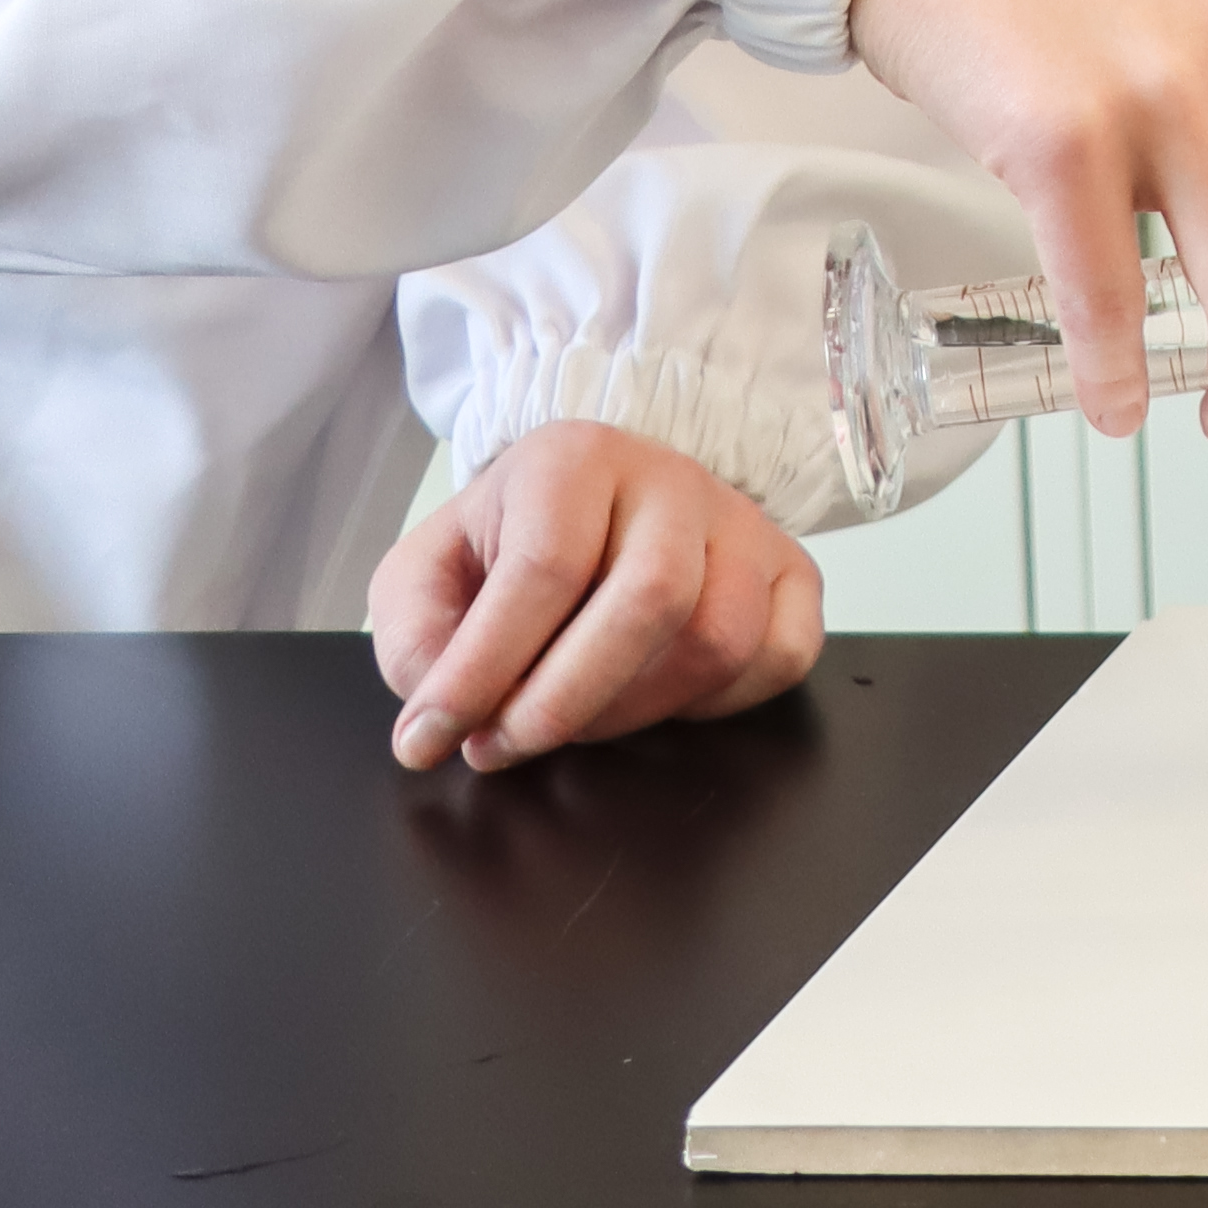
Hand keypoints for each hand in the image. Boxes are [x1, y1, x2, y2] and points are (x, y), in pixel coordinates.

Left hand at [371, 423, 822, 771]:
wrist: (598, 502)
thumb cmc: (510, 541)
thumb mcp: (428, 570)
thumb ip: (415, 637)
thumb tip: (439, 714)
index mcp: (574, 460)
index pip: (544, 570)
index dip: (482, 670)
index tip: (430, 737)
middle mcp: (673, 479)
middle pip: (650, 601)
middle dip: (564, 702)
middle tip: (502, 746)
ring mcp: (743, 524)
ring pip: (721, 638)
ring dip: (633, 712)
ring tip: (573, 722)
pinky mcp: (791, 570)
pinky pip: (782, 655)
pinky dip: (720, 704)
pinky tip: (656, 698)